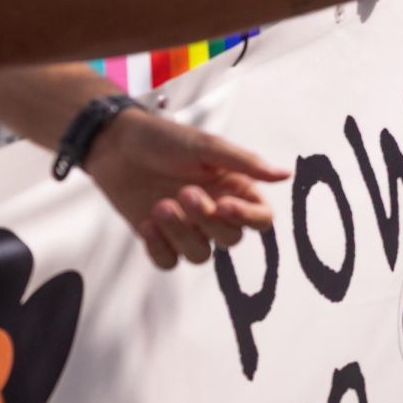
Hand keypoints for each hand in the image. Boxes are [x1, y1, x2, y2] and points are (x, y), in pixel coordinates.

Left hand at [84, 108, 289, 268]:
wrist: (116, 145)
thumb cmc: (165, 139)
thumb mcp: (207, 146)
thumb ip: (246, 163)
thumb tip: (286, 175)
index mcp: (235, 188)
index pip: (261, 219)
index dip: (248, 218)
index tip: (224, 204)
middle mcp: (215, 212)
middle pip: (230, 239)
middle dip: (206, 220)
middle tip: (184, 191)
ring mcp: (187, 228)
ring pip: (200, 255)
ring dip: (180, 234)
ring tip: (160, 206)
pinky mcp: (159, 239)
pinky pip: (168, 262)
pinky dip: (158, 247)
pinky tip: (147, 222)